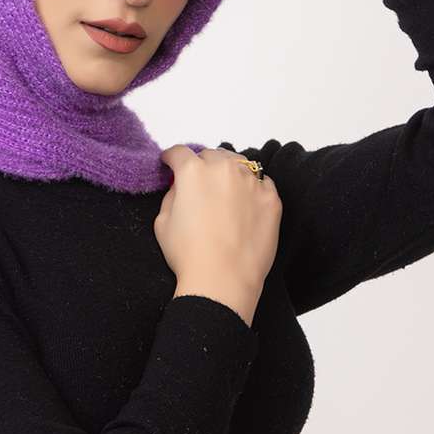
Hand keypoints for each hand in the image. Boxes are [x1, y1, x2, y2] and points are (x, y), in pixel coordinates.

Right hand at [155, 144, 282, 292]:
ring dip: (228, 172)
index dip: (171, 158)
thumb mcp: (162, 222)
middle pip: (211, 155)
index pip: (179, 153)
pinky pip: (262, 182)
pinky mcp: (271, 198)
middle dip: (202, 165)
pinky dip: (252, 187)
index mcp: (193, 171)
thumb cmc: (189, 254)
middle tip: (199, 183)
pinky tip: (246, 203)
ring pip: (238, 164)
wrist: (224, 280)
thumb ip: (171, 195)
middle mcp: (224, 169)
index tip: (170, 164)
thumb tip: (180, 187)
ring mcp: (251, 182)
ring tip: (225, 192)